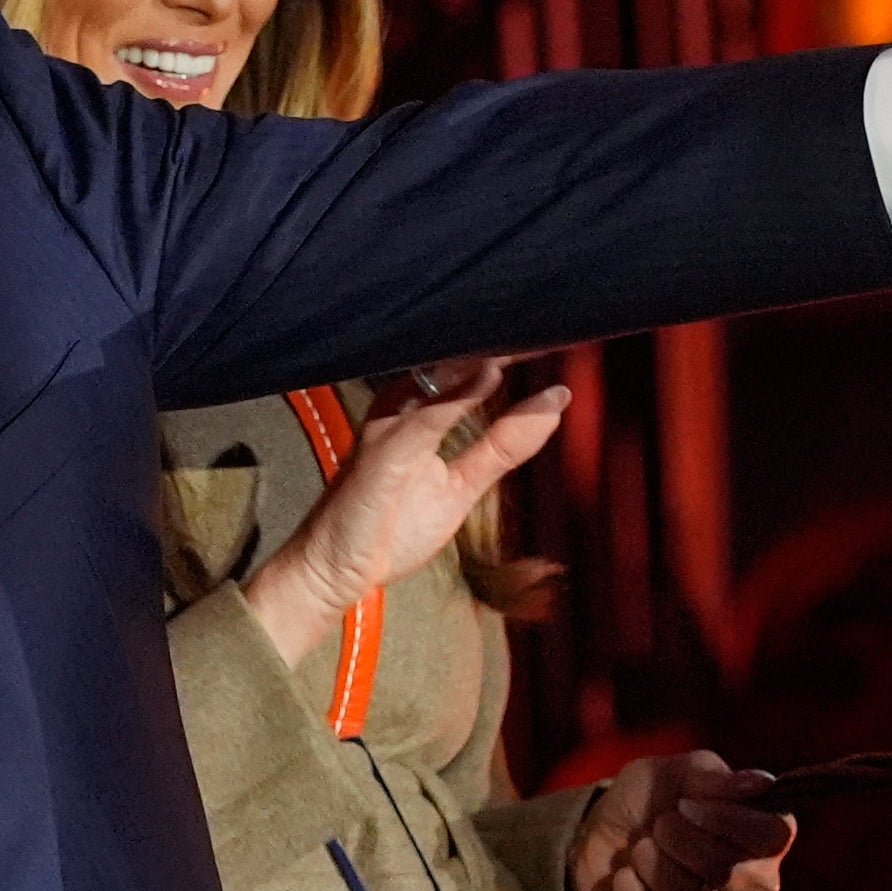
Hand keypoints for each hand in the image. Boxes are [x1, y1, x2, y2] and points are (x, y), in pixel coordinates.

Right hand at [243, 361, 567, 666]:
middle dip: (506, 343)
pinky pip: (429, 413)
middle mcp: (402, 405)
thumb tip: (552, 404)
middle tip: (554, 321)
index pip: (473, 366)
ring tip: (533, 336)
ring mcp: (392, 422)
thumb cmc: (387, 527)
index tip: (558, 334)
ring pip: (445, 374)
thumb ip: (502, 447)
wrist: (333, 569)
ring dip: (491, 354)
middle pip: (458, 360)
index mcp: (418, 408)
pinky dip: (461, 392)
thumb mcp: (461, 486)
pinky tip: (491, 372)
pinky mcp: (385, 448)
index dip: (515, 351)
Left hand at [569, 750, 796, 890]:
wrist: (603, 838)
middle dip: (676, 840)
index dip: (724, 820)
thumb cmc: (650, 800)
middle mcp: (758, 880)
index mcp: (766, 834)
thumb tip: (760, 785)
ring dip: (650, 865)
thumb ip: (713, 776)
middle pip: (725, 870)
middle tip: (657, 826)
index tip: (685, 803)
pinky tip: (626, 878)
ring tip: (641, 850)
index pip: (771, 837)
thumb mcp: (674, 772)